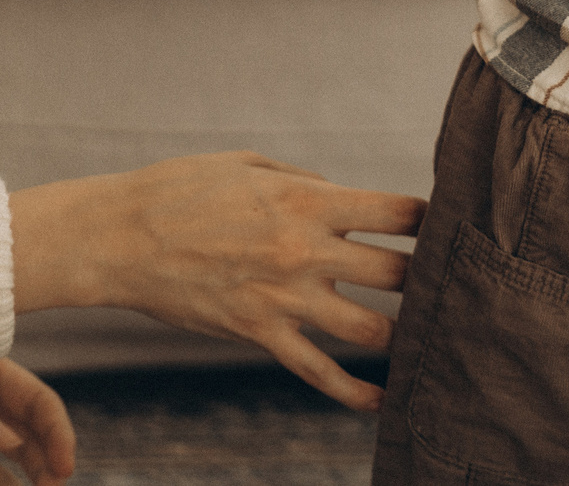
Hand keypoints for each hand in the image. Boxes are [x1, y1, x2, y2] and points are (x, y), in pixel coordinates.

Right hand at [10, 152, 426, 410]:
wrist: (119, 238)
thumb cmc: (183, 189)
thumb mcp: (251, 165)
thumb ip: (305, 182)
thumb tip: (342, 196)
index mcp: (309, 201)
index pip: (397, 212)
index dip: (432, 219)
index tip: (449, 225)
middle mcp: (305, 251)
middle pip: (396, 273)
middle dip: (427, 278)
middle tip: (447, 284)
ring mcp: (283, 298)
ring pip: (368, 329)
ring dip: (404, 334)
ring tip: (429, 336)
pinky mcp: (258, 333)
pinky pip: (316, 371)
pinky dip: (353, 392)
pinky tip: (382, 402)